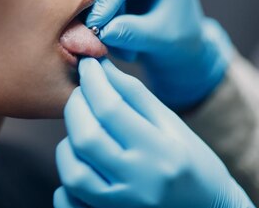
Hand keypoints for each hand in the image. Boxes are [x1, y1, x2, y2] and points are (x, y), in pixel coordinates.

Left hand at [54, 58, 253, 207]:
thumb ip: (133, 94)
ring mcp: (122, 207)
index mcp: (161, 152)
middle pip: (86, 139)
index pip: (111, 109)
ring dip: (69, 143)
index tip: (87, 64)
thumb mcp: (170, 123)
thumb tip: (100, 66)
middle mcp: (140, 183)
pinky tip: (83, 163)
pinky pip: (68, 201)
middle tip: (81, 93)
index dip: (92, 81)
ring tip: (84, 130)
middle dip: (75, 107)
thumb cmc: (192, 161)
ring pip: (72, 172)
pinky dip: (66, 181)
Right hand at [86, 0, 232, 109]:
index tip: (94, 27)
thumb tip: (104, 31)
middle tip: (102, 42)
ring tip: (113, 38)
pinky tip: (105, 25)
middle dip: (100, 7)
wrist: (176, 31)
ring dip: (95, 10)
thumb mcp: (161, 39)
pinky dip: (90, 6)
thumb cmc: (177, 34)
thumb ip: (134, 33)